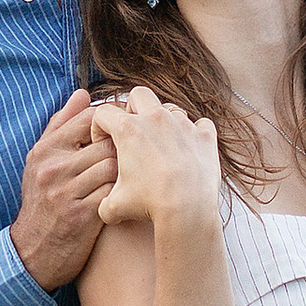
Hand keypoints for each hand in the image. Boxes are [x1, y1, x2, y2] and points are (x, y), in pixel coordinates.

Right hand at [12, 90, 119, 291]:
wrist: (33, 252)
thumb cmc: (43, 201)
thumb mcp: (41, 161)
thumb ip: (62, 125)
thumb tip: (83, 93)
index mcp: (46, 150)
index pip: (88, 119)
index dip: (114, 122)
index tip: (126, 132)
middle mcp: (54, 168)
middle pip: (107, 143)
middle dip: (127, 148)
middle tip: (140, 155)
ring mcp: (67, 193)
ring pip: (114, 166)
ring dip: (129, 171)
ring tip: (136, 175)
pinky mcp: (82, 216)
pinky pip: (114, 194)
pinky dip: (125, 193)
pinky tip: (131, 196)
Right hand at [92, 85, 225, 235]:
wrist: (188, 210)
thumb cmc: (149, 205)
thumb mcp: (116, 206)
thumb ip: (104, 202)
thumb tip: (104, 208)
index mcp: (128, 129)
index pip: (103, 113)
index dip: (99, 128)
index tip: (104, 144)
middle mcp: (156, 119)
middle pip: (139, 95)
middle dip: (133, 109)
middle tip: (133, 134)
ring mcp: (183, 124)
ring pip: (170, 109)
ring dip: (164, 122)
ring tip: (162, 146)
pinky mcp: (205, 136)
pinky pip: (201, 124)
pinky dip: (195, 134)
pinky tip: (189, 150)